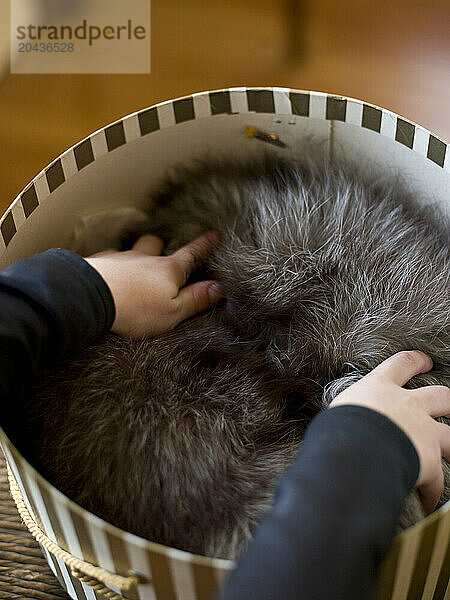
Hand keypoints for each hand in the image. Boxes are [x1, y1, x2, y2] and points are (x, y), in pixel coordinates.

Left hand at [84, 232, 222, 337]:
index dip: (204, 246)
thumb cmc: (135, 309)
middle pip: (155, 245)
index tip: (214, 236)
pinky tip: (106, 275)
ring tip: (132, 269)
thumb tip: (217, 289)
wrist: (91, 297)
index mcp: (167, 271)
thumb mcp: (173, 312)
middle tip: (162, 253)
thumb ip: (195, 300)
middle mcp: (145, 259)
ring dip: (134, 257)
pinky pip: (107, 259)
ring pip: (131, 250)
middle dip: (160, 246)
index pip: (191, 255)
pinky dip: (110, 265)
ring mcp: (120, 259)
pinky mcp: (98, 264)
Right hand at [329, 351, 449, 513]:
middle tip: (447, 403)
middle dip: (446, 400)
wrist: (353, 452)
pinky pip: (438, 478)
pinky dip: (432, 488)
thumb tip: (341, 425)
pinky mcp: (431, 459)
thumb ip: (350, 412)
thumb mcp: (339, 411)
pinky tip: (426, 498)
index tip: (423, 361)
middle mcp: (407, 405)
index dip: (415, 361)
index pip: (402, 364)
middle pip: (439, 394)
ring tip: (448, 451)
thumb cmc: (337, 430)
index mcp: (380, 388)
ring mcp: (423, 430)